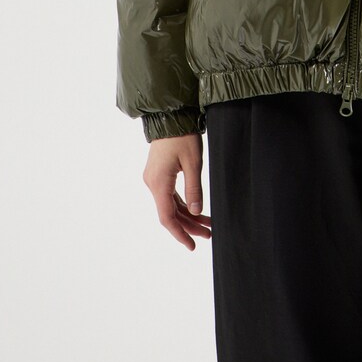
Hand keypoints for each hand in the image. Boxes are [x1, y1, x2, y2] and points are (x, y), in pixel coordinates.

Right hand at [143, 133, 212, 250]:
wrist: (170, 115)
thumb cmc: (182, 136)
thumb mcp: (193, 162)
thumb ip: (194, 189)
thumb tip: (196, 212)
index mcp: (159, 183)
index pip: (167, 218)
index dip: (180, 234)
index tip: (192, 245)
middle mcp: (152, 183)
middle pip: (170, 213)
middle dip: (189, 226)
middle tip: (209, 234)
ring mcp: (154, 179)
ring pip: (170, 205)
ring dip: (188, 215)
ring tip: (207, 224)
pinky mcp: (158, 174)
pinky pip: (169, 195)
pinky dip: (183, 204)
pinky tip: (196, 210)